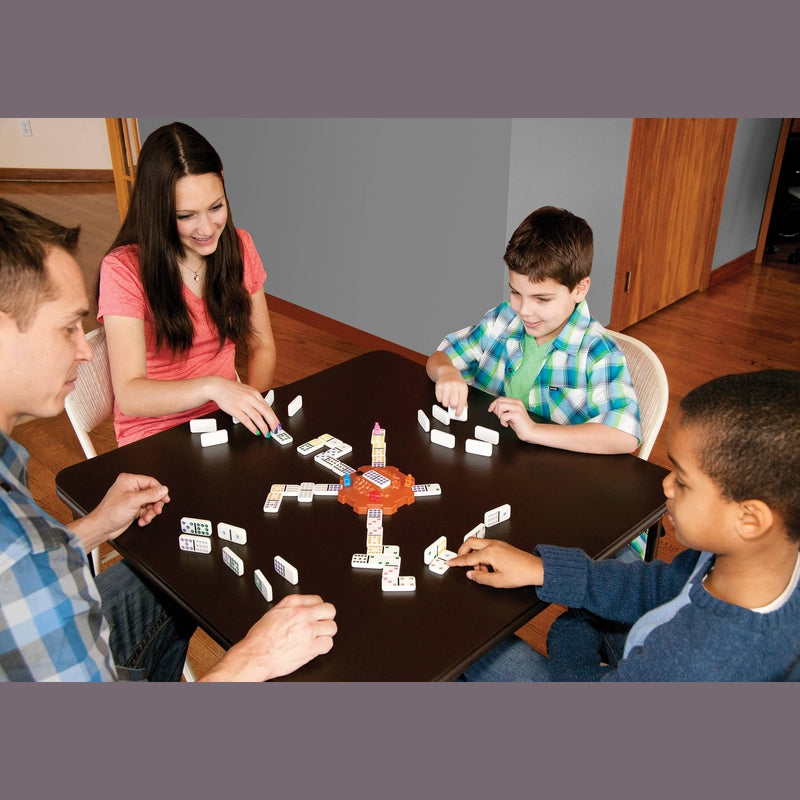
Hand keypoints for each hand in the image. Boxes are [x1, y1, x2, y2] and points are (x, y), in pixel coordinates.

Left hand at [70, 473, 169, 551]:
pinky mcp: (133, 508)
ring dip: (150, 512)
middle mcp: (131, 488)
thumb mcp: (133, 501)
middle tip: (156, 510)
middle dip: (155, 504)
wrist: (101, 528)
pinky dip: (146, 516)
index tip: (165, 498)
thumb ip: (150, 495)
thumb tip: (163, 490)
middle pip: (152, 493)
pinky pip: (146, 511)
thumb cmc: (109, 513)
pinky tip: (142, 520)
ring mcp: (132, 499)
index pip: (151, 482)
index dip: (159, 491)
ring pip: (150, 503)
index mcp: (129, 481)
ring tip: (146, 517)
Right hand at [204, 594, 336, 680]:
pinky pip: (328, 644)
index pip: (318, 599)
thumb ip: (290, 609)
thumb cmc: (259, 639)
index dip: (318, 609)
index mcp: (292, 603)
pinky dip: (323, 647)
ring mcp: (308, 630)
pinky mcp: (311, 646)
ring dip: (326, 633)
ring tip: (318, 637)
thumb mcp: (273, 613)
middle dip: (326, 618)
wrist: (255, 655)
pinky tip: (316, 647)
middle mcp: (302, 614)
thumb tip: (300, 610)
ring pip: (332, 627)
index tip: (317, 614)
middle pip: (329, 610)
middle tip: (322, 625)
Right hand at [208, 377, 279, 436]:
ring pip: (257, 417)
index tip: (277, 424)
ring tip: (266, 433)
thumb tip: (264, 412)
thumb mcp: (247, 391)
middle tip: (275, 430)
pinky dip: (252, 427)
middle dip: (272, 423)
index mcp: (255, 394)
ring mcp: (243, 404)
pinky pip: (246, 420)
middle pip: (266, 412)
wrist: (217, 386)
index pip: (268, 407)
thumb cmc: (231, 389)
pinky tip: (255, 431)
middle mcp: (250, 398)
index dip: (274, 417)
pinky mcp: (235, 409)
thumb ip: (255, 400)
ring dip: (263, 427)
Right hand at [434, 367, 468, 416]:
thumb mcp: (462, 390)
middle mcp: (455, 385)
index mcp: (463, 387)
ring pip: (445, 403)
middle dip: (452, 406)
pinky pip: (439, 399)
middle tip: (452, 404)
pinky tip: (444, 394)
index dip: (459, 410)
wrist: (448, 372)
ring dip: (446, 403)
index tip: (457, 414)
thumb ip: (463, 401)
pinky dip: (441, 399)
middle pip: (453, 404)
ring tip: (448, 397)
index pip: (462, 402)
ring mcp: (446, 385)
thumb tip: (461, 411)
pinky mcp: (438, 386)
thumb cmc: (457, 382)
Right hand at [446, 538, 543, 588]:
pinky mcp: (502, 545)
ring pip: (478, 544)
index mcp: (490, 553)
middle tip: (461, 562)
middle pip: (470, 542)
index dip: (457, 561)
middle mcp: (493, 545)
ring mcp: (498, 543)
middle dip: (462, 551)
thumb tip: (470, 574)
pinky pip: (486, 546)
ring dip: (474, 555)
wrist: (536, 569)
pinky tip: (488, 566)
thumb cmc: (521, 574)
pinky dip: (482, 554)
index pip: (468, 557)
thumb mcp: (498, 581)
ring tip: (482, 570)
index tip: (449, 562)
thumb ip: (481, 577)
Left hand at [488, 397, 535, 441]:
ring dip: (500, 415)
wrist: (530, 431)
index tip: (490, 410)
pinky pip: (503, 416)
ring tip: (505, 420)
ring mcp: (517, 408)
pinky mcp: (516, 414)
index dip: (493, 404)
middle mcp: (517, 403)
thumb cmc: (520, 425)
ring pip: (500, 406)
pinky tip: (507, 424)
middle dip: (496, 410)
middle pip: (499, 401)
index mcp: (515, 401)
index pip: (500, 398)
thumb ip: (502, 410)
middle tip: (501, 417)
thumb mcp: (509, 415)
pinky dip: (502, 422)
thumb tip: (493, 407)